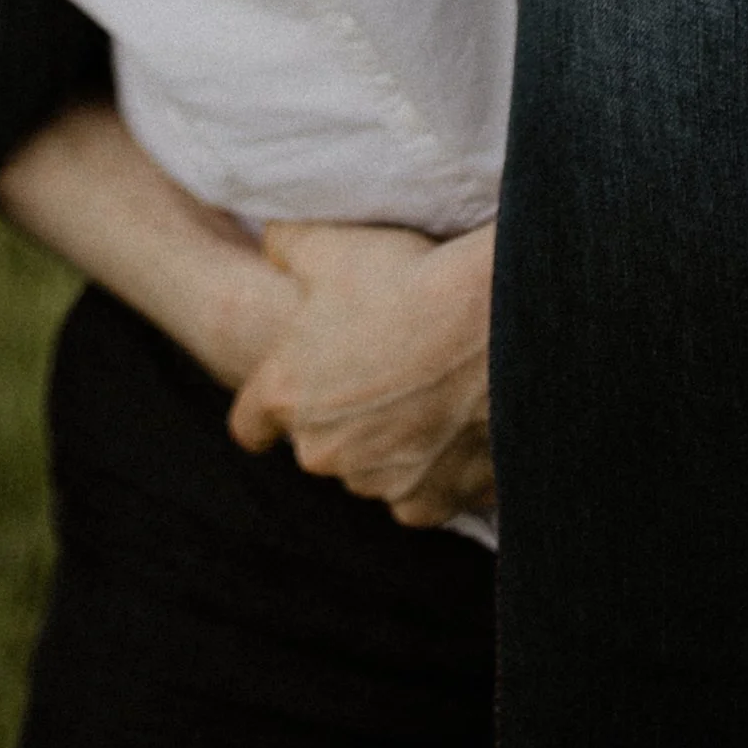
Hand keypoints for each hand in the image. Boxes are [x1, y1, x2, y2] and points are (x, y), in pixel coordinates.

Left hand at [226, 219, 495, 526]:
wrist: (497, 324)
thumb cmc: (406, 281)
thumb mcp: (327, 243)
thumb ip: (285, 248)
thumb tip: (274, 248)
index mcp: (286, 395)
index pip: (250, 425)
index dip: (267, 408)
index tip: (290, 393)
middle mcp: (322, 452)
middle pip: (317, 445)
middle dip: (340, 418)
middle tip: (380, 372)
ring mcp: (376, 483)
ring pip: (370, 470)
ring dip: (386, 444)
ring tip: (424, 393)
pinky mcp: (428, 504)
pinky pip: (420, 495)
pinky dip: (432, 471)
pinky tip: (452, 428)